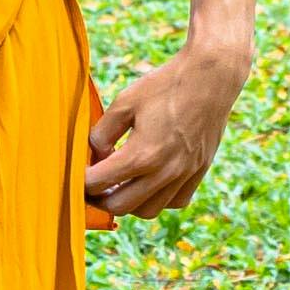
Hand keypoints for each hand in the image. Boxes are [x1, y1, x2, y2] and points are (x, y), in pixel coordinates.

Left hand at [84, 32, 250, 221]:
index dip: (81, 180)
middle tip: (93, 185)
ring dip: (128, 202)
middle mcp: (164, 172)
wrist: (211, 78)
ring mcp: (184, 175)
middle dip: (99, 198)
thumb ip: (103, 132)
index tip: (78, 173)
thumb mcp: (125, 102)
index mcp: (142, 155)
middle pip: (119, 206)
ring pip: (147, 211)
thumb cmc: (166, 86)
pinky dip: (157, 199)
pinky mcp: (198, 172)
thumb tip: (95, 154)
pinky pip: (174, 202)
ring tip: (119, 184)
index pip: (99, 183)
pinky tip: (149, 182)